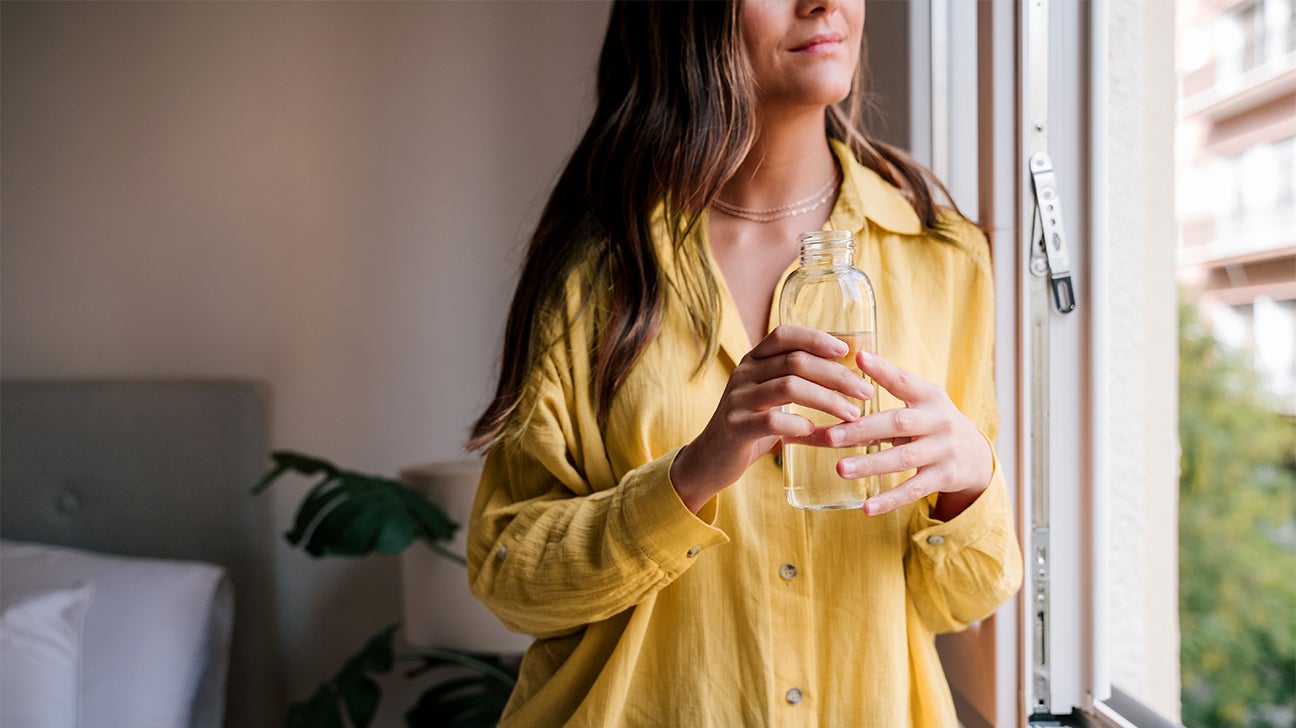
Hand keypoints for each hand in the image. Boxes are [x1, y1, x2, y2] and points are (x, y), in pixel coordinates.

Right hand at [670, 325, 873, 512]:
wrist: (709, 460)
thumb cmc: (750, 430)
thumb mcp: (776, 406)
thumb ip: (806, 397)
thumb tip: (853, 399)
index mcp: (753, 362)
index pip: (784, 335)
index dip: (816, 338)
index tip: (846, 350)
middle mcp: (743, 374)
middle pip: (796, 361)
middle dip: (836, 375)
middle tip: (864, 391)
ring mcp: (737, 400)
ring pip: (789, 386)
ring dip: (828, 399)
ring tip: (852, 414)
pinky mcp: (735, 428)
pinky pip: (772, 421)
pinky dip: (799, 424)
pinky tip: (814, 431)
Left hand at [823, 351, 991, 518]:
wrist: (976, 456)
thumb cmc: (932, 425)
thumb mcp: (918, 405)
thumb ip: (883, 400)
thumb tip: (838, 392)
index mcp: (929, 397)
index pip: (904, 381)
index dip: (883, 370)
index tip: (859, 359)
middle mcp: (939, 421)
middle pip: (899, 423)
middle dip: (863, 429)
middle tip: (831, 436)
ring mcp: (944, 450)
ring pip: (904, 458)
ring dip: (871, 464)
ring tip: (841, 469)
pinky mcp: (946, 477)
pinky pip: (914, 489)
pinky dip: (890, 500)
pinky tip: (866, 508)